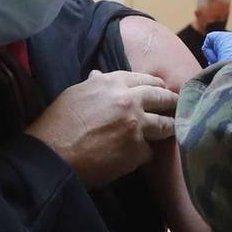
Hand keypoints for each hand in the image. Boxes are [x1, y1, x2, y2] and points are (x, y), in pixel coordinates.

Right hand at [25, 69, 176, 188]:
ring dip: (168, 128)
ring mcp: (137, 125)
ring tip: (172, 131)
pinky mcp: (138, 150)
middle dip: (171, 103)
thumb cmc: (57, 124)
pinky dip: (144, 153)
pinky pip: (149, 150)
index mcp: (112, 83)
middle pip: (162, 98)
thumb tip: (100, 75)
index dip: (155, 86)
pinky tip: (137, 156)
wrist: (53, 155)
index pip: (144, 79)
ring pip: (165, 125)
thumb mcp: (74, 94)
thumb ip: (93, 85)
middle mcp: (129, 100)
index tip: (162, 90)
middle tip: (178, 107)